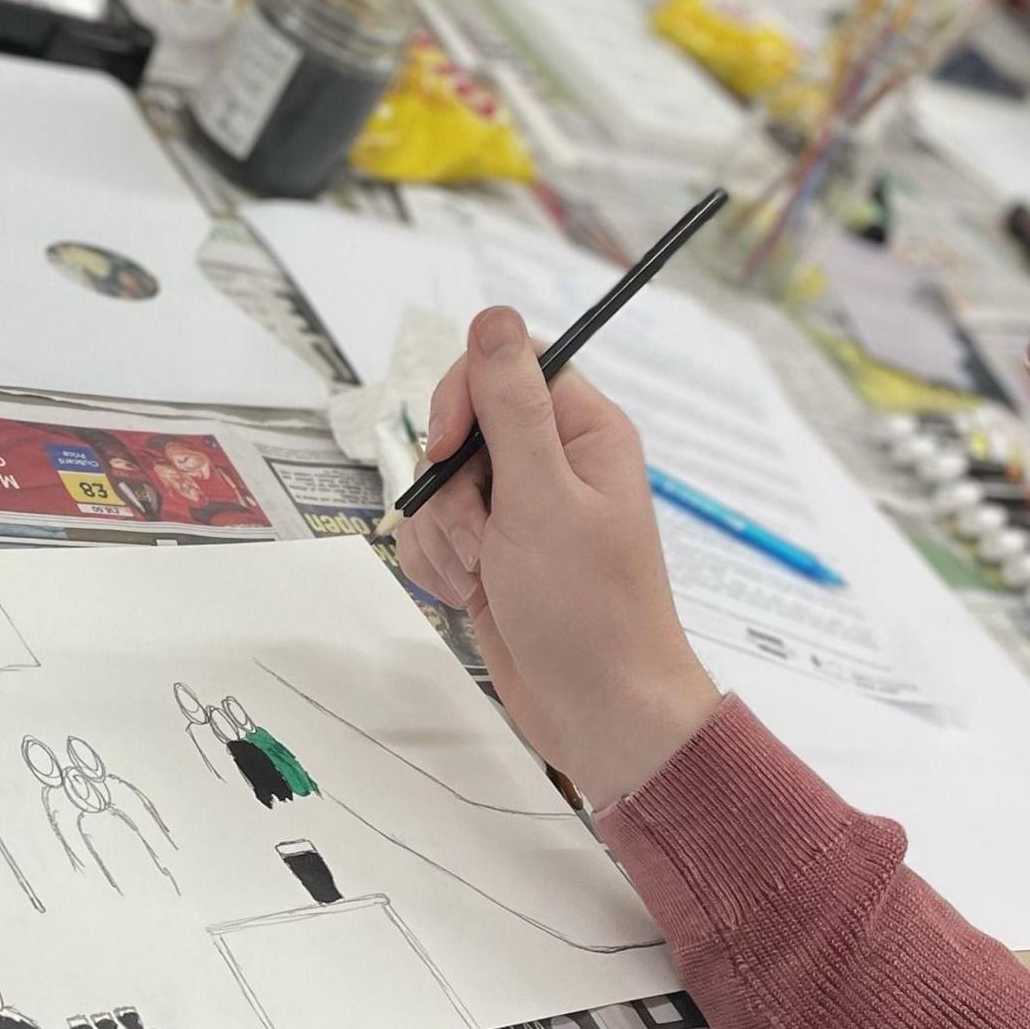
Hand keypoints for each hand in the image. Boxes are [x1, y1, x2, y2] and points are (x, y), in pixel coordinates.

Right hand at [396, 307, 718, 806]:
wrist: (598, 710)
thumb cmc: (589, 610)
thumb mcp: (542, 498)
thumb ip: (510, 405)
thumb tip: (492, 317)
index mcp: (583, 433)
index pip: (504, 367)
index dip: (462, 399)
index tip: (447, 446)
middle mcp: (551, 464)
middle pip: (458, 429)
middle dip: (449, 488)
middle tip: (484, 536)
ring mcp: (517, 512)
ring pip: (436, 488)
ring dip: (444, 536)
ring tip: (486, 578)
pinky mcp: (490, 555)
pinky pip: (431, 534)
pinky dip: (438, 566)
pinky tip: (470, 597)